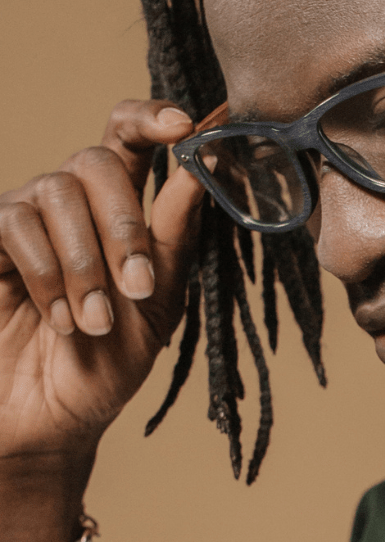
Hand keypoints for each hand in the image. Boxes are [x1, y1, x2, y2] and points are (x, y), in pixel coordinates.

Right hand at [0, 99, 203, 465]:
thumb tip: (207, 163)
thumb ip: (177, 233)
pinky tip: (59, 318)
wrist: (49, 423)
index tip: (184, 125)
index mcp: (119, 208)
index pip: (130, 136)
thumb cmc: (109, 363)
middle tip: (136, 287)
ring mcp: (21, 221)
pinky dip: (46, 273)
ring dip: (84, 263)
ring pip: (55, 193)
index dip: (153, 117)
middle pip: (96, 161)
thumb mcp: (159, 300)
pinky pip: (13, 226)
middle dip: (123, 223)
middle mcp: (69, 204)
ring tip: (93, 321)